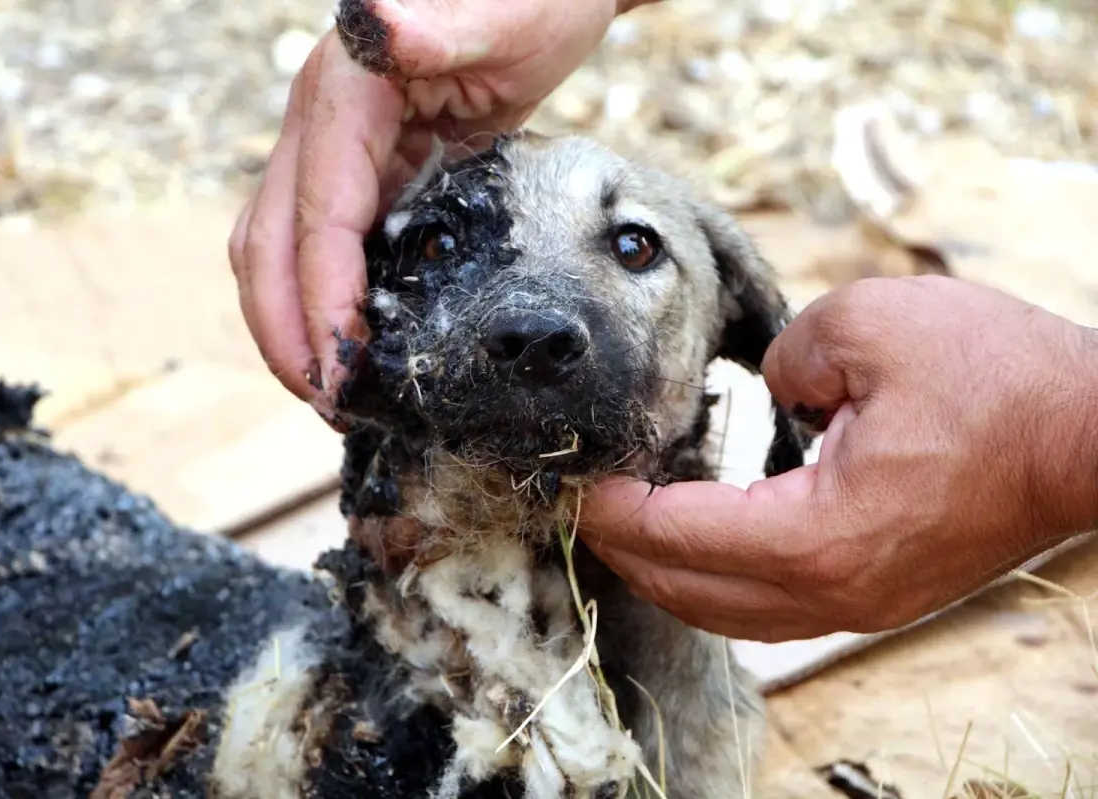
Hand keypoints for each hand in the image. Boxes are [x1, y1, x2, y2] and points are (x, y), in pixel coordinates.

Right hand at [228, 0, 639, 419]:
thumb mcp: (500, 12)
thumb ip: (439, 26)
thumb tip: (378, 20)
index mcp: (344, 91)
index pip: (316, 216)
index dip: (320, 300)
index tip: (341, 373)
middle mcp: (321, 122)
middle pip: (267, 242)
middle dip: (286, 329)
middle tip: (329, 400)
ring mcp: (334, 148)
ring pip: (276, 249)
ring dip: (291, 323)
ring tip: (331, 390)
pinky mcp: (362, 170)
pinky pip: (320, 245)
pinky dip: (322, 299)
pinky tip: (354, 342)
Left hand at [578, 275, 1097, 642]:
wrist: (1094, 437)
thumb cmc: (998, 380)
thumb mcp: (868, 326)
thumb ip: (783, 354)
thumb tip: (766, 389)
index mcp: (812, 538)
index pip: (676, 536)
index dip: (615, 507)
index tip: (579, 478)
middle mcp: (829, 592)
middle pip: (686, 591)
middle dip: (626, 548)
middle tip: (587, 502)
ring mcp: (857, 606)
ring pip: (727, 613)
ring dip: (668, 573)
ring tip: (630, 524)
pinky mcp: (878, 597)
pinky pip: (771, 607)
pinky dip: (719, 580)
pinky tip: (704, 541)